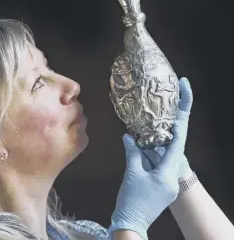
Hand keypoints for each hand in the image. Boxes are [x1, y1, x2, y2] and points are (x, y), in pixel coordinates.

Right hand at [111, 78, 191, 238]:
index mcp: (170, 169)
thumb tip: (129, 136)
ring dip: (160, 136)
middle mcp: (173, 171)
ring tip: (153, 118)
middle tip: (168, 99)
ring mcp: (168, 176)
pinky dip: (153, 149)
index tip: (185, 88)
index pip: (179, 136)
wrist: (133, 224)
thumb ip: (133, 153)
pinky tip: (144, 141)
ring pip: (166, 150)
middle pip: (175, 140)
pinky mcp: (161, 180)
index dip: (183, 111)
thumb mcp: (132, 174)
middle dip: (171, 121)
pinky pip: (160, 159)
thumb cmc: (134, 200)